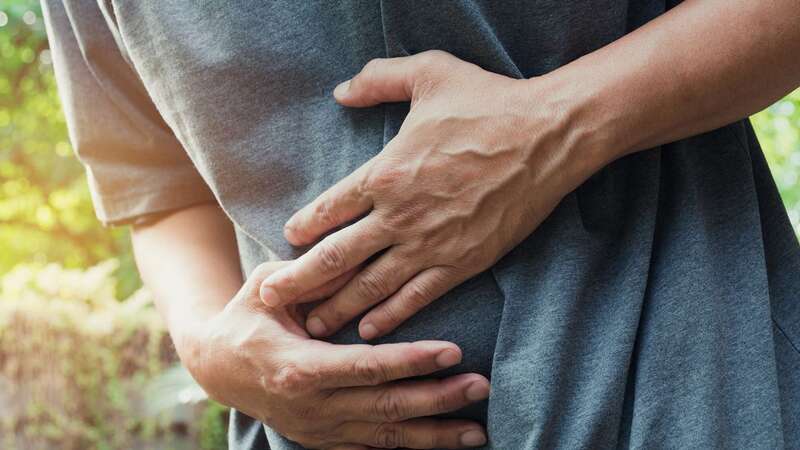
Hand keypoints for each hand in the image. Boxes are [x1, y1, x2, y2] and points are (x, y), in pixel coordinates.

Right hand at [185, 260, 489, 448]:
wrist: (215, 367)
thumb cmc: (245, 318)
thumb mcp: (267, 289)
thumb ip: (309, 276)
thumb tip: (357, 256)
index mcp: (299, 366)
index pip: (367, 366)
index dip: (413, 360)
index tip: (455, 350)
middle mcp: (312, 406)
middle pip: (386, 407)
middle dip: (438, 399)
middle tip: (481, 385)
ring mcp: (318, 428)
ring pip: (386, 437)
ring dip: (434, 434)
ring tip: (477, 430)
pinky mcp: (322, 439)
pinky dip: (407, 449)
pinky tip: (442, 445)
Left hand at [259, 51, 600, 338]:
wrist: (547, 138)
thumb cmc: (489, 103)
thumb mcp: (429, 73)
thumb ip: (379, 79)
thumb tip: (342, 92)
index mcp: (386, 171)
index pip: (329, 209)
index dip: (302, 228)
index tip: (285, 242)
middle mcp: (399, 214)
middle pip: (336, 256)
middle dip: (299, 281)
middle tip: (270, 299)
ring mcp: (430, 243)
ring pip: (371, 285)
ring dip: (337, 308)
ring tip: (312, 325)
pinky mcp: (462, 262)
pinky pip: (417, 296)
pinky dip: (390, 316)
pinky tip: (369, 330)